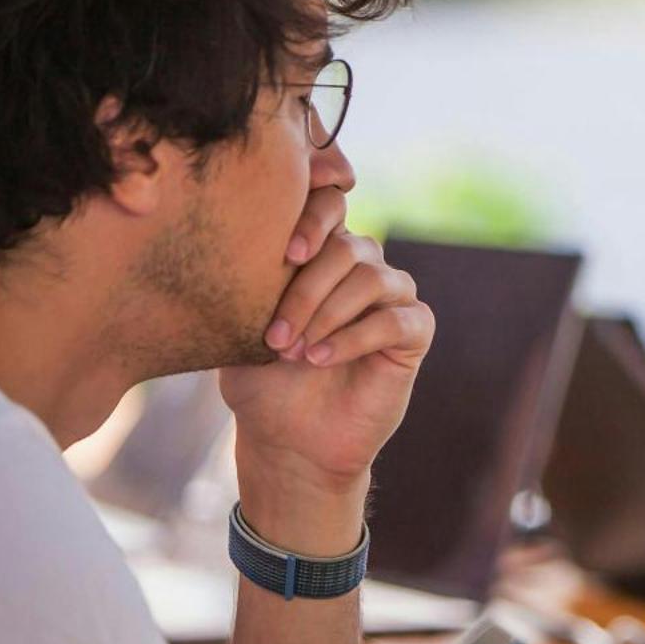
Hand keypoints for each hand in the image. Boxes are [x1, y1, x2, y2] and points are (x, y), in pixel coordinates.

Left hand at [219, 187, 432, 489]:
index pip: (330, 201)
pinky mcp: (414, 333)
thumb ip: (246, 282)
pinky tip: (321, 359)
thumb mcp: (239, 327)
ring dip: (328, 314)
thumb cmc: (262, 382)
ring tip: (295, 352)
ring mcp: (392, 297)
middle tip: (275, 336)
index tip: (286, 252)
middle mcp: (361, 266)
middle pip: (348, 246)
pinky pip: (396, 320)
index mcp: (320, 252)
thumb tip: (231, 243)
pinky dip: (355, 337)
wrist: (289, 441)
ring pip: (373, 278)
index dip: (313, 216)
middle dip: (306, 291)